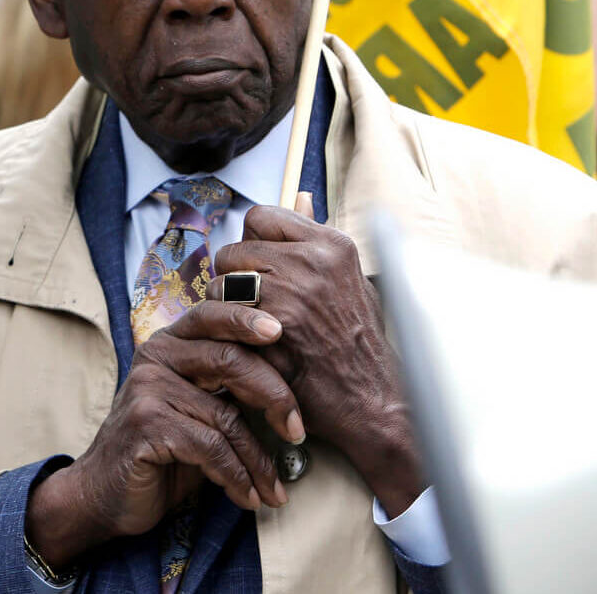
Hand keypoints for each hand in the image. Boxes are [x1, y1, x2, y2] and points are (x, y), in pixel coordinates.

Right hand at [26, 302, 302, 568]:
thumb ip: (225, 386)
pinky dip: (236, 477)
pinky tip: (247, 496)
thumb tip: (289, 388)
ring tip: (273, 488)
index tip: (281, 332)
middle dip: (275, 396)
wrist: (105, 494)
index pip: (211, 315)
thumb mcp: (195, 408)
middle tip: (298, 430)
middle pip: (230, 359)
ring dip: (258, 460)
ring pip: (226, 416)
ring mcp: (147, 389)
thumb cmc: (161, 450)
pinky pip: (210, 447)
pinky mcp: (146, 424)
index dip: (246, 318)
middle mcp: (156, 357)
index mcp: (170, 344)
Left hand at [212, 194, 423, 516]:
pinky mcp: (275, 329)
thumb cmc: (359, 342)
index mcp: (331, 243)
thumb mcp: (349, 278)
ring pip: (222, 284)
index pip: (261, 216)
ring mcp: (294, 295)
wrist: (373, 401)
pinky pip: (225, 317)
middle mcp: (313, 261)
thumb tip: (301, 195)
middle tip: (245, 304)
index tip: (257, 267)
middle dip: (231, 277)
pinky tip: (246, 346)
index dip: (250, 242)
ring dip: (224, 306)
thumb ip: (318, 239)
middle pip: (234, 250)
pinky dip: (227, 332)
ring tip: (244, 326)